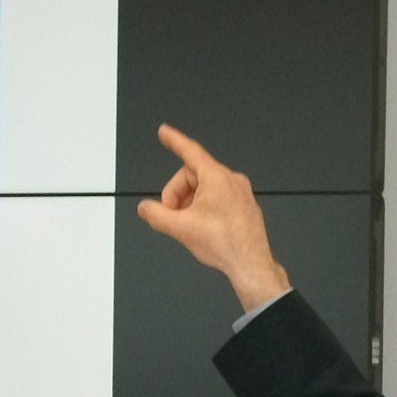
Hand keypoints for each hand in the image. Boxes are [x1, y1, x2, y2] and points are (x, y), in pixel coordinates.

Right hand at [137, 124, 289, 311]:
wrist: (250, 264)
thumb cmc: (225, 245)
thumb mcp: (181, 229)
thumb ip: (157, 215)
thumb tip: (145, 209)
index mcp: (217, 178)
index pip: (190, 151)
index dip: (174, 141)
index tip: (165, 132)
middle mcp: (231, 181)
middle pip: (193, 176)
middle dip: (178, 194)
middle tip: (171, 216)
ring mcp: (241, 193)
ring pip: (205, 189)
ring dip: (190, 204)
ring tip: (188, 225)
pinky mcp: (244, 206)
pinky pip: (218, 199)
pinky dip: (205, 209)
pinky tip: (204, 228)